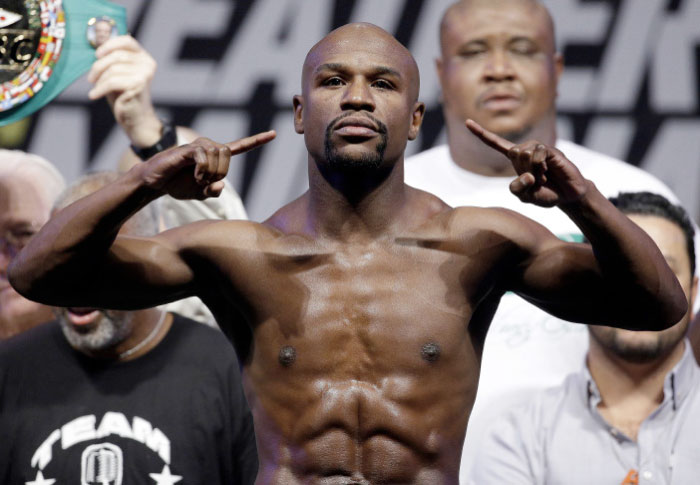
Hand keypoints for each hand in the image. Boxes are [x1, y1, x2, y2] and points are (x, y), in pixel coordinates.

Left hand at [87, 36, 160, 146]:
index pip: (127, 40)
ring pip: (112, 69)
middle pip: (116, 55)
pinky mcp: (138, 85)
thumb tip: (97, 43)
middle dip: (98, 66)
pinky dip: (99, 89)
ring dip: (99, 80)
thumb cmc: (123, 95)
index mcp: (143, 57)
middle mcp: (147, 63)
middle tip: (90, 79)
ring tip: (96, 88)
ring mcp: (144, 74)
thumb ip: (112, 58)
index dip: (109, 45)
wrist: (135, 118)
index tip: (97, 55)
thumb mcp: (117, 73)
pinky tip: (94, 95)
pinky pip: (112, 82)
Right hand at [139, 131, 275, 199]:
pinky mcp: (188, 149)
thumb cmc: (178, 185)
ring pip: (219, 156)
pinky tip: (194, 176)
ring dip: (210, 173)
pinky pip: (204, 158)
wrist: (156, 183)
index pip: (240, 147)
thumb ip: (214, 191)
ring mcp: (198, 146)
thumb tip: (220, 184)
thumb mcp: (201, 193)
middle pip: (229, 156)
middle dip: (220, 173)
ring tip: (197, 179)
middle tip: (204, 181)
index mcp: (216, 157)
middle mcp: (209, 146)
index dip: (257, 141)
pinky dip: (202, 171)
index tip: (274, 133)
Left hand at [466, 119, 587, 206]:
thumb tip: (526, 175)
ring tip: (544, 176)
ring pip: (526, 153)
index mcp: (516, 160)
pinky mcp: (552, 150)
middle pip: (515, 153)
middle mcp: (526, 150)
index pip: (496, 143)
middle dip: (525, 170)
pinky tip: (549, 170)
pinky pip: (539, 153)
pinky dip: (541, 166)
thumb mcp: (525, 196)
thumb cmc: (545, 194)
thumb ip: (517, 189)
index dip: (482, 133)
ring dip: (534, 170)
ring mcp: (539, 149)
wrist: (567, 196)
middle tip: (536, 180)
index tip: (467, 122)